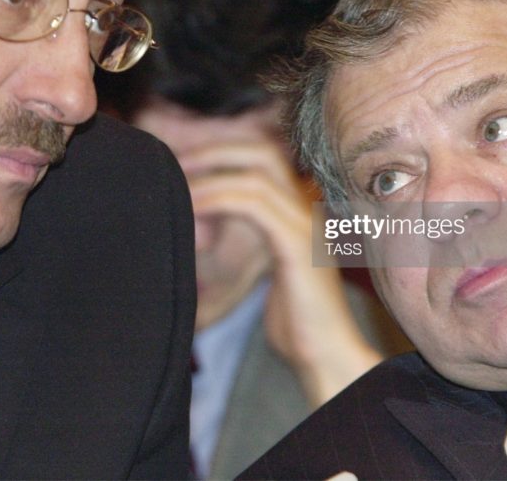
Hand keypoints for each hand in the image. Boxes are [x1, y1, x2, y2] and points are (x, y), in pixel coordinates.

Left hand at [180, 139, 380, 405]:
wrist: (327, 357)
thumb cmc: (297, 324)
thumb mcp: (269, 270)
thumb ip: (250, 241)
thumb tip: (208, 227)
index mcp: (303, 212)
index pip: (267, 158)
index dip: (225, 152)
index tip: (187, 161)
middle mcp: (309, 209)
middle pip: (264, 151)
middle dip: (217, 150)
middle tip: (178, 161)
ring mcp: (305, 223)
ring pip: (257, 173)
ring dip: (211, 173)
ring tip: (179, 182)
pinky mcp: (296, 244)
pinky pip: (253, 205)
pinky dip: (218, 199)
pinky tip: (193, 208)